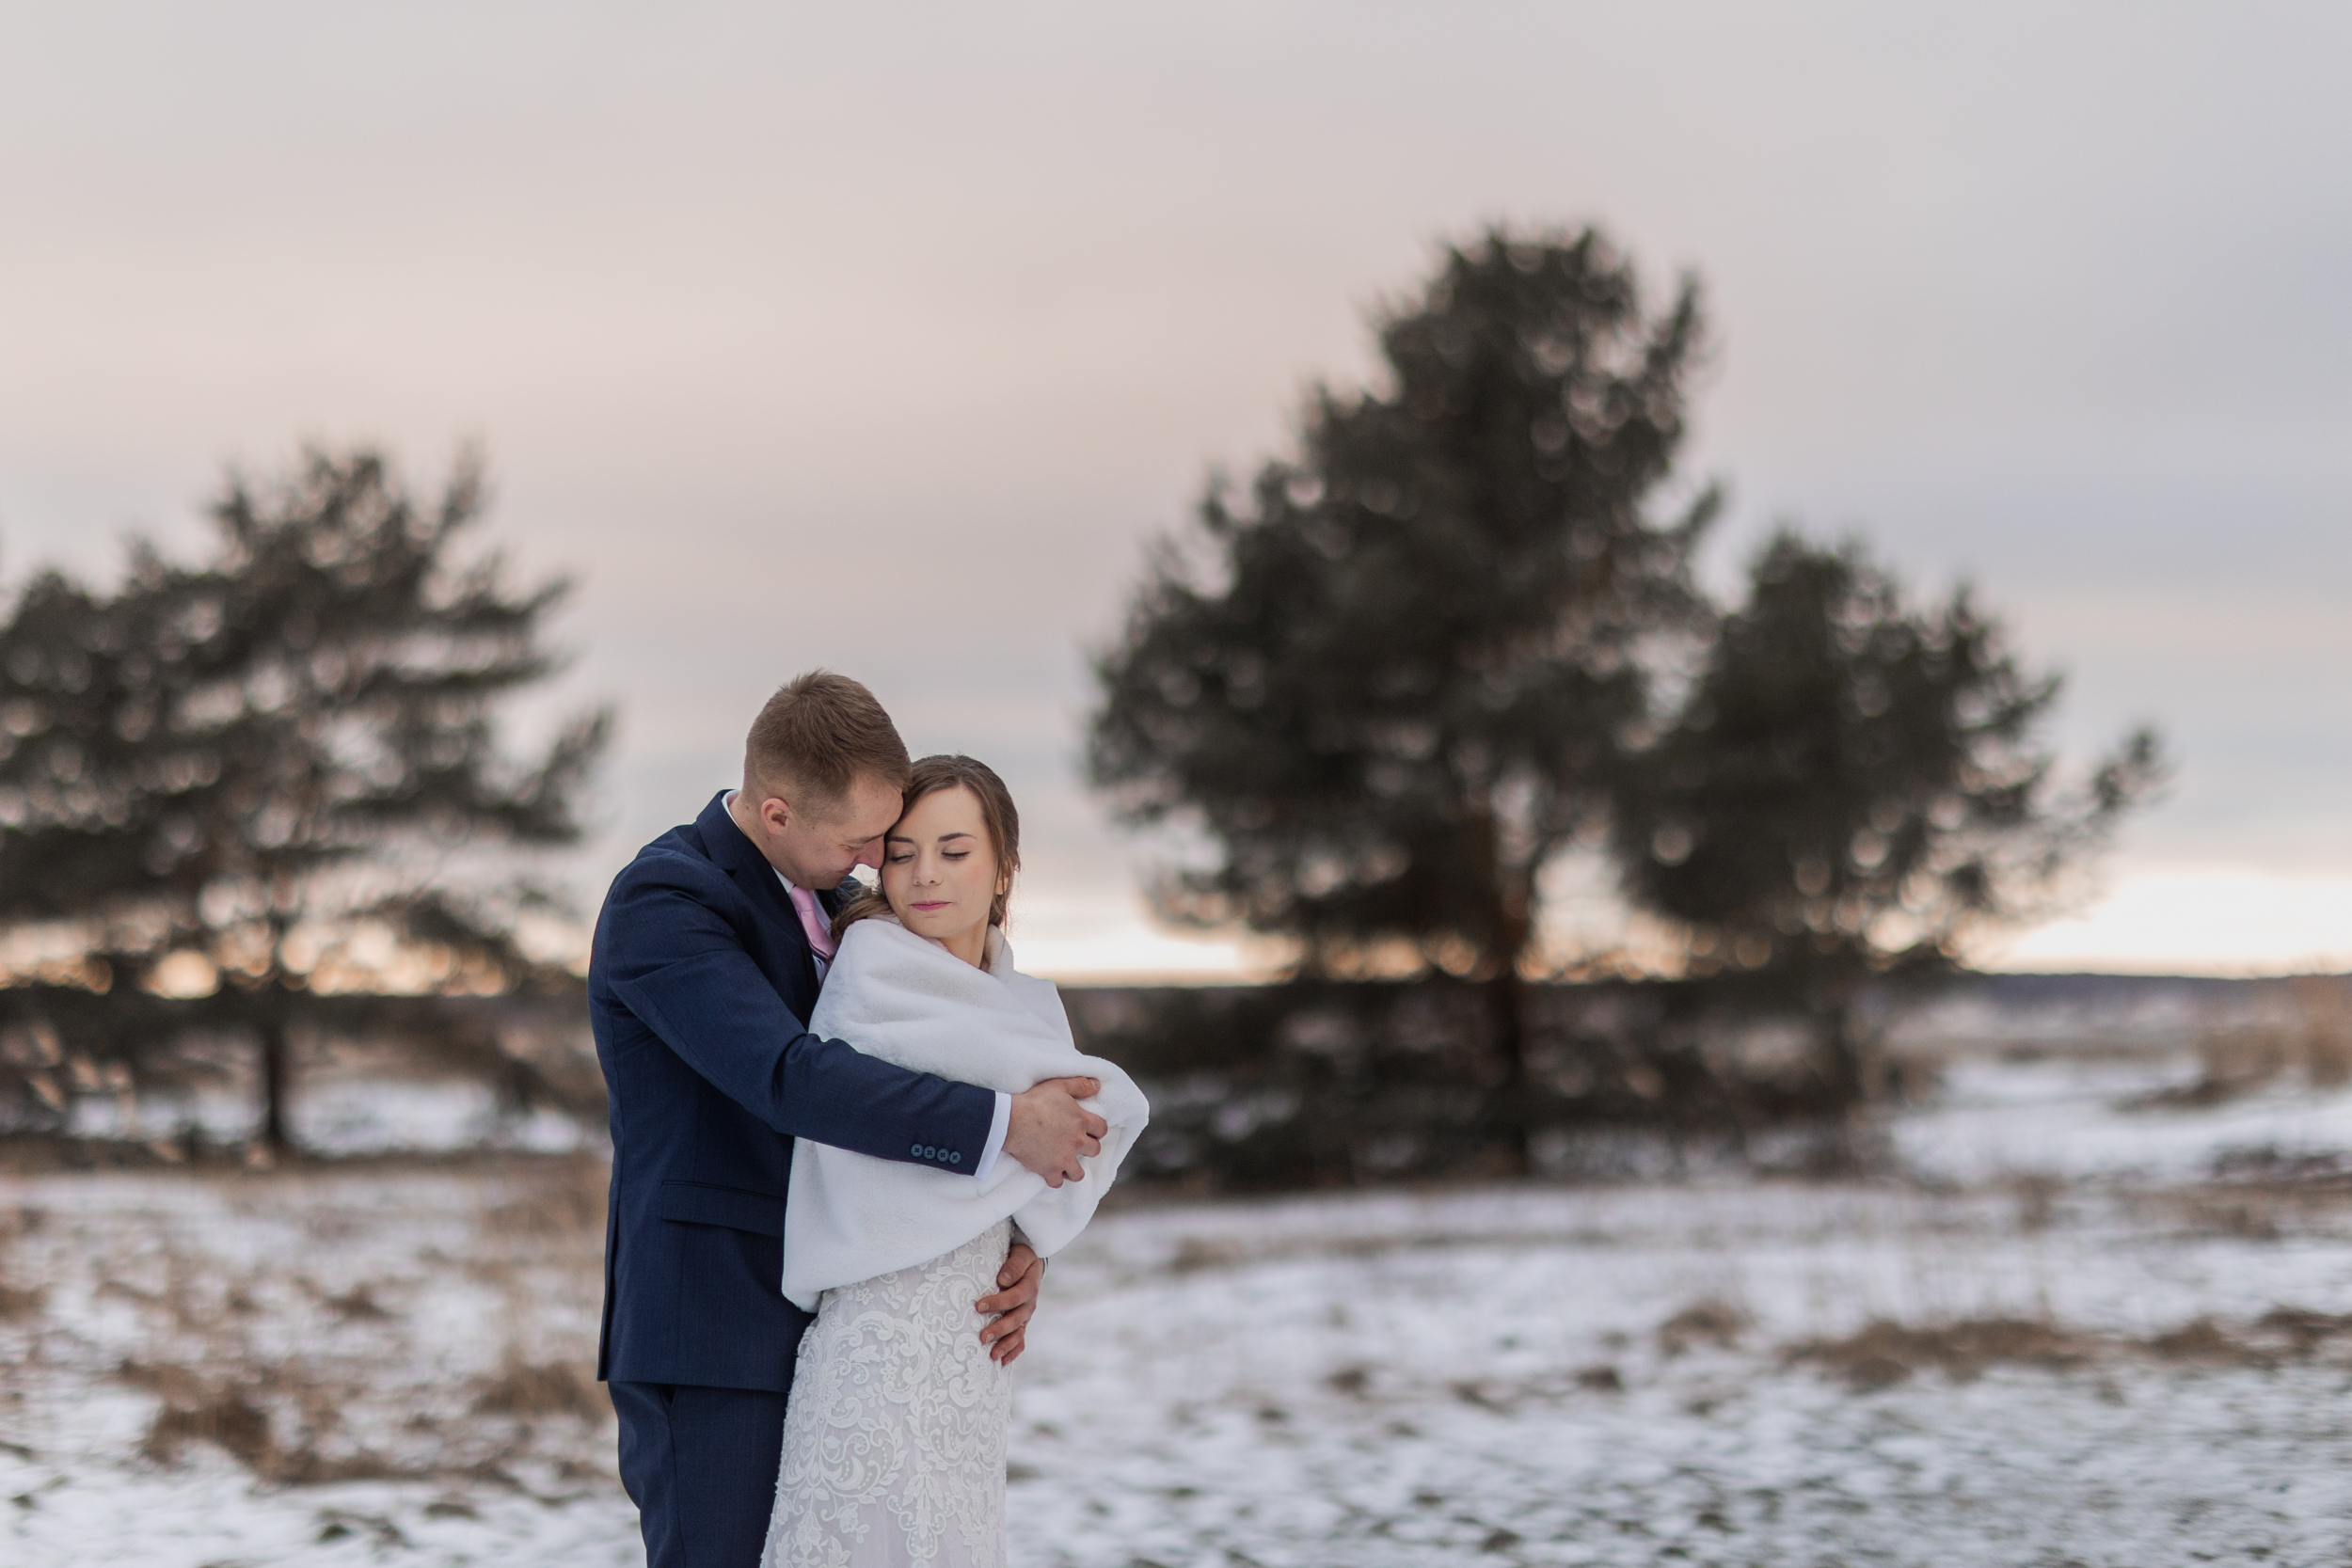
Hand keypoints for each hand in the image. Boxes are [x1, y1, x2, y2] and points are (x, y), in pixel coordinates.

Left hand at [976, 1242, 1042, 1364]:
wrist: (1030, 1264)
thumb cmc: (1021, 1257)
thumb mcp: (1021, 1255)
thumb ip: (1014, 1266)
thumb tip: (1003, 1280)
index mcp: (1029, 1286)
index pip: (1014, 1297)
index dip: (998, 1303)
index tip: (978, 1306)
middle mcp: (1029, 1304)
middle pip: (1015, 1319)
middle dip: (999, 1329)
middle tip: (982, 1337)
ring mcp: (1026, 1316)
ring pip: (1018, 1334)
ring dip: (1005, 1345)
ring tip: (992, 1356)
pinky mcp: (1022, 1323)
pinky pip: (1021, 1341)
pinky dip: (1013, 1352)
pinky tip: (1002, 1362)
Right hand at [1003, 1077, 1106, 1187]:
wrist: (1011, 1121)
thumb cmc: (1034, 1101)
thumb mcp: (1059, 1086)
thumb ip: (1081, 1085)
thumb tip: (1098, 1085)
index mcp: (1081, 1121)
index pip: (1102, 1129)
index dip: (1097, 1130)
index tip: (1089, 1130)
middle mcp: (1077, 1142)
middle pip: (1094, 1151)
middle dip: (1088, 1148)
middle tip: (1076, 1145)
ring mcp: (1064, 1158)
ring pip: (1078, 1173)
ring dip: (1074, 1168)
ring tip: (1066, 1163)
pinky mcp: (1049, 1170)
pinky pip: (1058, 1182)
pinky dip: (1054, 1179)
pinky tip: (1050, 1172)